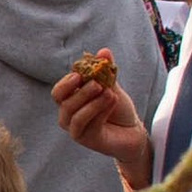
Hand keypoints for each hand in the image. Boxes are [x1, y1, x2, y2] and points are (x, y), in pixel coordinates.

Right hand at [51, 64, 151, 179]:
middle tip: (98, 84)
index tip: (80, 74)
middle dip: (81, 92)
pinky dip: (99, 112)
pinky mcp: (87, 140)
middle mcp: (69, 116)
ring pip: (74, 115)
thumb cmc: (118, 108)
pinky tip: (112, 103)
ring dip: (92, 102)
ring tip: (110, 94)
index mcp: (71, 100)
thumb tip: (104, 51)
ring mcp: (76, 129)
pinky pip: (87, 125)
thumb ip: (105, 71)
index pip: (58, 92)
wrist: (133, 129)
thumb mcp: (111, 86)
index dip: (66, 83)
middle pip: (64, 103)